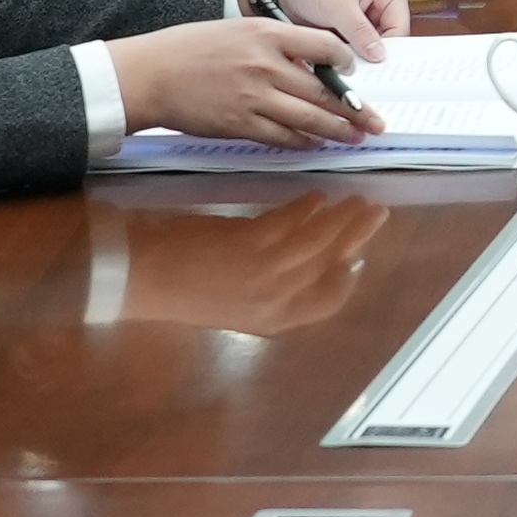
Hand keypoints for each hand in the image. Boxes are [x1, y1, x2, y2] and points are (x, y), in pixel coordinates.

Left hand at [105, 196, 385, 332]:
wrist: (139, 277)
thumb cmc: (181, 290)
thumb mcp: (233, 302)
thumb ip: (269, 288)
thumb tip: (303, 259)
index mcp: (271, 320)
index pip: (327, 303)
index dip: (347, 282)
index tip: (358, 261)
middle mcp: (275, 300)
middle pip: (332, 265)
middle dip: (358, 238)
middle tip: (377, 214)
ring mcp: (265, 272)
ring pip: (319, 242)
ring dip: (343, 218)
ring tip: (357, 200)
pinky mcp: (252, 243)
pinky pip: (293, 222)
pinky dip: (309, 207)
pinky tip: (317, 196)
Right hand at [107, 16, 379, 145]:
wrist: (151, 74)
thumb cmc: (190, 49)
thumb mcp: (238, 30)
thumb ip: (275, 43)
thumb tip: (309, 62)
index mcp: (267, 35)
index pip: (324, 47)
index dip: (346, 63)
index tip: (355, 72)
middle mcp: (266, 66)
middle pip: (324, 91)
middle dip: (357, 109)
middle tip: (377, 121)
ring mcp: (254, 97)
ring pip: (310, 119)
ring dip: (338, 131)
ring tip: (357, 136)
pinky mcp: (241, 124)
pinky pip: (283, 137)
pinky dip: (304, 142)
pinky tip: (317, 144)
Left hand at [263, 0, 403, 54]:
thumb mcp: (337, 3)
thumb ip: (360, 31)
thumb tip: (378, 55)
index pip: (399, 28)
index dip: (389, 50)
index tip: (375, 68)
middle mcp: (380, 5)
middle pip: (387, 41)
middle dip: (372, 57)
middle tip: (358, 71)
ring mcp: (363, 20)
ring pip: (369, 49)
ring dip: (356, 59)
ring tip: (342, 66)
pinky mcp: (346, 31)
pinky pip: (353, 51)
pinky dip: (344, 59)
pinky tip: (335, 65)